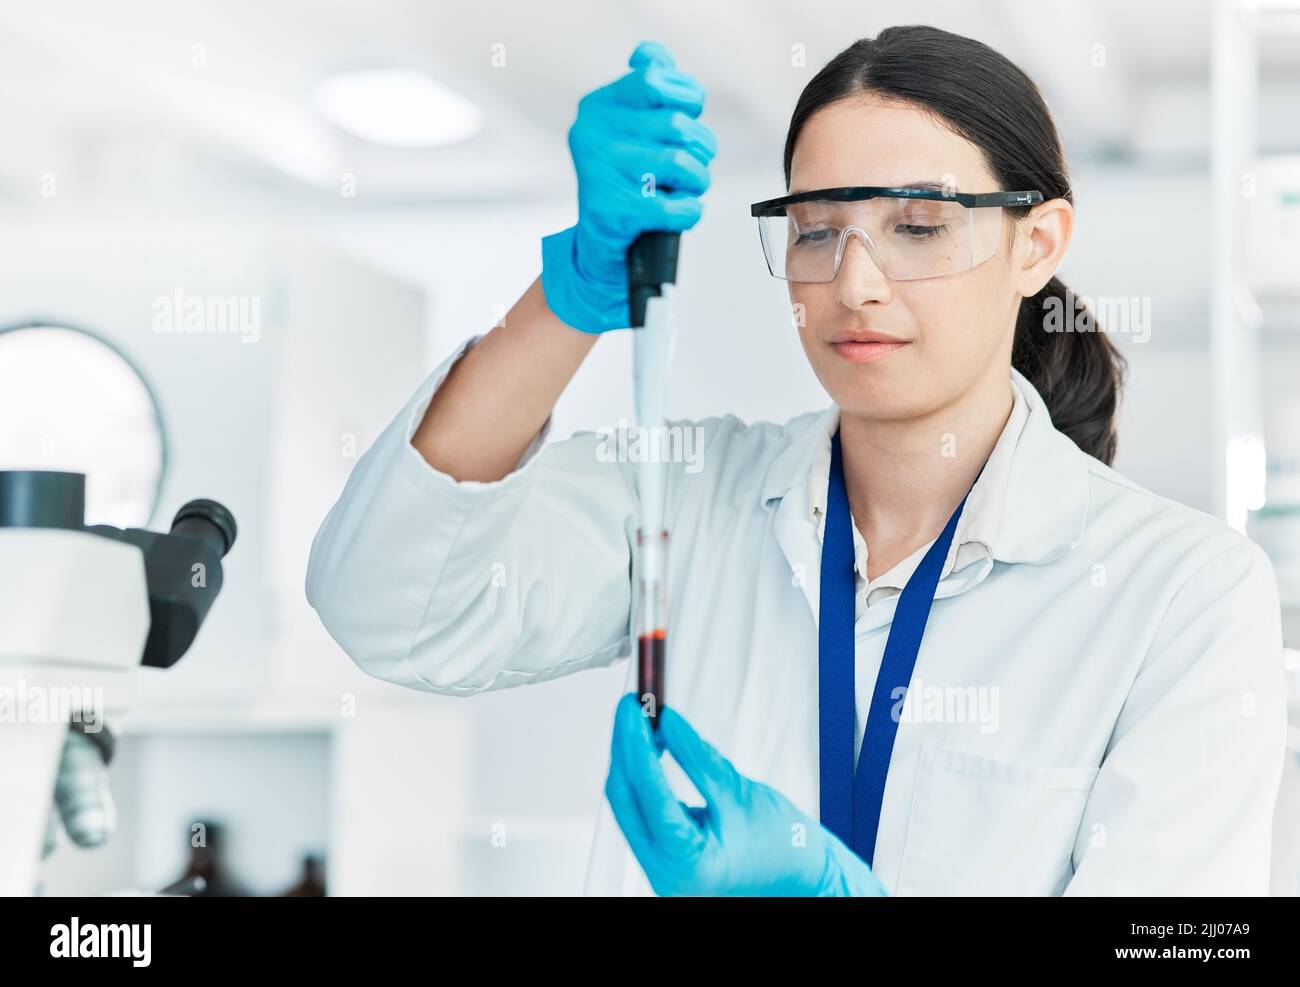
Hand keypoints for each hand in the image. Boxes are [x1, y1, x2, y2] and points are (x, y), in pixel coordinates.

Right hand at [540, 40, 716, 333]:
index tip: (689, 118)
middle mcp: (593, 134)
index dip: (688, 99)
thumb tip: (651, 56)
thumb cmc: (624, 183)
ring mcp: (600, 173)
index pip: (657, 80)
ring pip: (680, 164)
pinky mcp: (612, 212)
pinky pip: (674, 206)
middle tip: (695, 165)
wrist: (600, 246)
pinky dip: (690, 212)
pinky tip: (684, 212)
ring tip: (688, 190)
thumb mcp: (630, 128)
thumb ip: (646, 85)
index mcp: (598, 107)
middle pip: (676, 125)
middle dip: (700, 148)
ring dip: (697, 182)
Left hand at [604, 693, 889, 895]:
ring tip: (641, 721)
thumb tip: (665, 721)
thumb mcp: (740, 794)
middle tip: (631, 705)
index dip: (635, 743)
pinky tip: (650, 750)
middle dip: (626, 749)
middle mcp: (664, 872)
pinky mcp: (665, 858)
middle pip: (626, 800)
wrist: (802, 880)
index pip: (647, 793)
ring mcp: (661, 868)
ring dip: (632, 762)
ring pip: (629, 806)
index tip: (633, 706)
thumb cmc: (784, 846)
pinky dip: (644, 779)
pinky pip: (641, 813)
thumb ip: (698, 759)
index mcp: (686, 862)